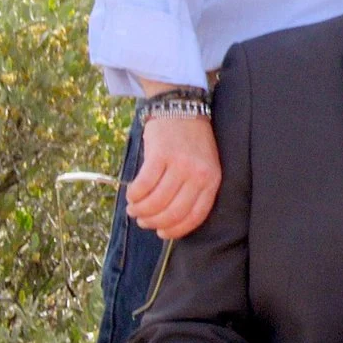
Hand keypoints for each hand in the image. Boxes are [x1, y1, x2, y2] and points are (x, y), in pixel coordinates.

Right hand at [127, 112, 220, 238]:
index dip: (175, 230)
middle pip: (173, 212)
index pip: (195, 216)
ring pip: (156, 201)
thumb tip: (169, 221)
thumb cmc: (191, 142)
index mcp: (212, 180)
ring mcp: (180, 164)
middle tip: (143, 221)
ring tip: (134, 209)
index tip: (162, 233)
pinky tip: (131, 195)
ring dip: (141, 210)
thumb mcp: (203, 166)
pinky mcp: (160, 155)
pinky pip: (144, 185)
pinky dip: (134, 195)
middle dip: (154, 222)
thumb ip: (192, 190)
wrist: (181, 108)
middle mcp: (198, 174)